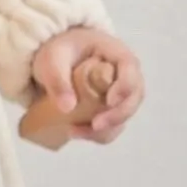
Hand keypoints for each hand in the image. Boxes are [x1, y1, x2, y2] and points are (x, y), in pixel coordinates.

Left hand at [31, 27, 144, 143]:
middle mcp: (124, 74)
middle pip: (134, 96)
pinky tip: (75, 133)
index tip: (109, 101)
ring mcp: (120, 93)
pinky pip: (113, 125)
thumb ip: (57, 80)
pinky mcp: (111, 109)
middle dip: (117, 115)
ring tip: (76, 132)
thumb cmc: (59, 52)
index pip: (130, 68)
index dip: (125, 86)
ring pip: (125, 115)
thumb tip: (68, 108)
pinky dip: (98, 134)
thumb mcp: (52, 60)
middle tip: (95, 126)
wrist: (56, 60)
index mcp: (116, 54)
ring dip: (107, 129)